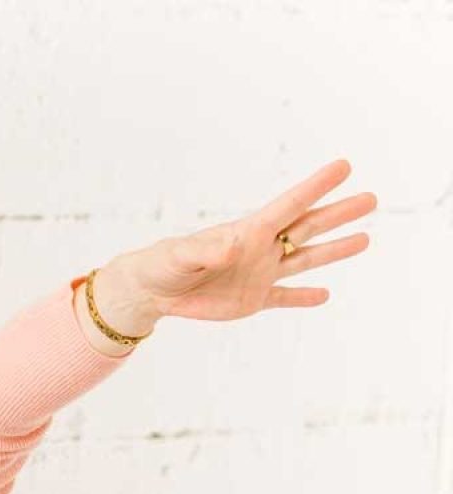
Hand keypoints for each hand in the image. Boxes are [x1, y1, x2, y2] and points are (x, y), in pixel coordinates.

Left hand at [110, 159, 376, 322]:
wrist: (151, 290)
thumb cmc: (162, 265)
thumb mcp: (180, 256)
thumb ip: (205, 250)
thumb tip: (232, 247)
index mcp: (246, 232)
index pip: (288, 205)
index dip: (316, 186)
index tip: (344, 166)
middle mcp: (259, 249)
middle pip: (306, 228)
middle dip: (338, 214)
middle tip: (371, 198)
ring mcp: (258, 273)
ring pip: (304, 259)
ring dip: (334, 250)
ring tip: (365, 239)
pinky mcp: (251, 299)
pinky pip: (284, 297)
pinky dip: (303, 297)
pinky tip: (325, 295)